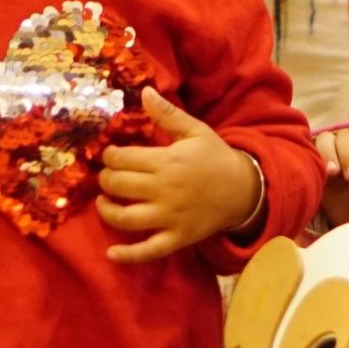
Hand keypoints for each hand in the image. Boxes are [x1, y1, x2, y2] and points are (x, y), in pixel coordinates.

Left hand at [99, 87, 262, 262]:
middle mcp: (164, 190)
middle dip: (106, 179)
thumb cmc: (216, 158)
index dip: (109, 156)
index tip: (112, 155)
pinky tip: (112, 254)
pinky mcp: (177, 238)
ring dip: (107, 210)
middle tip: (108, 177)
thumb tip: (144, 92)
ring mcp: (170, 217)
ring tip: (104, 202)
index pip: (122, 159)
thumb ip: (168, 114)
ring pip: (126, 218)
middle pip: (118, 186)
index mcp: (167, 162)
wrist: (244, 190)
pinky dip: (129, 255)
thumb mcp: (196, 131)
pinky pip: (149, 251)